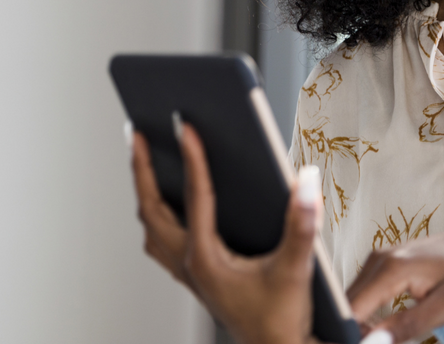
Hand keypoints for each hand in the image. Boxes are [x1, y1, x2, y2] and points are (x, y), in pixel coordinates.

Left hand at [129, 119, 317, 343]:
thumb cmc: (282, 317)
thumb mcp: (296, 267)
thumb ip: (302, 223)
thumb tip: (305, 180)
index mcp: (206, 260)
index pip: (195, 197)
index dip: (191, 157)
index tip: (185, 126)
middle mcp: (190, 266)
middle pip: (153, 210)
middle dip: (142, 170)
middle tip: (138, 135)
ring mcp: (189, 274)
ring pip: (152, 227)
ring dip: (145, 193)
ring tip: (145, 162)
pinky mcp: (197, 278)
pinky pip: (162, 241)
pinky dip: (158, 216)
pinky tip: (169, 204)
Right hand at [345, 228, 443, 343]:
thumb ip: (406, 326)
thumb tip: (373, 342)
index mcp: (393, 267)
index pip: (351, 309)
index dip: (354, 335)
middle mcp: (379, 258)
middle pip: (347, 305)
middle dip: (357, 331)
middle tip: (387, 340)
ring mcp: (378, 257)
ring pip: (351, 300)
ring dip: (361, 322)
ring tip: (389, 333)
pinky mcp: (381, 263)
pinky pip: (362, 293)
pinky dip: (367, 312)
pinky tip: (386, 322)